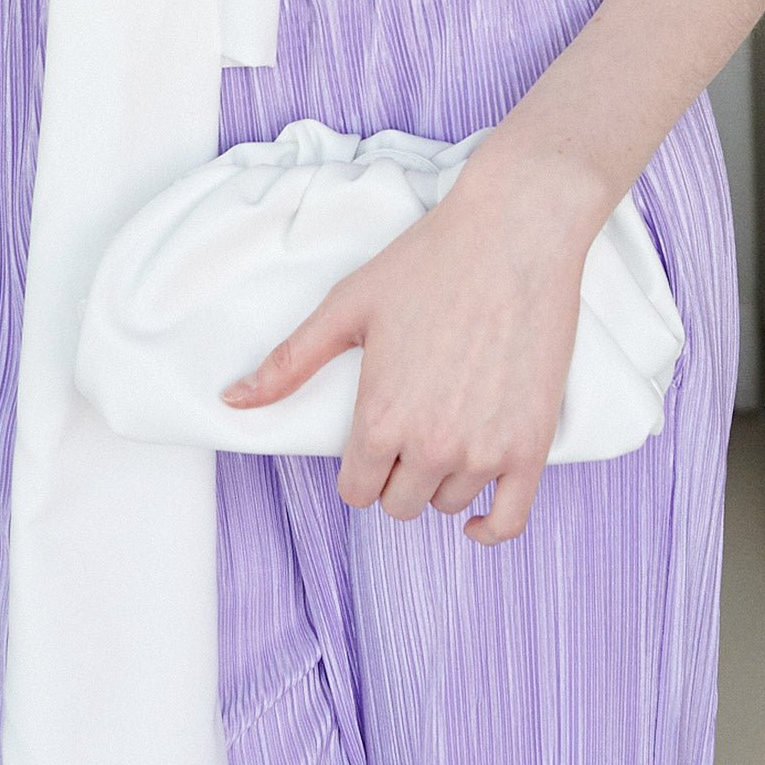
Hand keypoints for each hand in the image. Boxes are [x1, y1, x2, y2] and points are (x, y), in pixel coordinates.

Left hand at [219, 136, 603, 546]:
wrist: (514, 235)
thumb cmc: (429, 263)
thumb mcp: (348, 307)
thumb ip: (291, 362)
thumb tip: (233, 400)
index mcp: (380, 418)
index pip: (357, 491)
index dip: (358, 469)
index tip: (368, 441)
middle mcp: (432, 446)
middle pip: (400, 503)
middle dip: (395, 475)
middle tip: (406, 429)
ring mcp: (486, 450)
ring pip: (449, 504)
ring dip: (441, 481)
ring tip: (445, 429)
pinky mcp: (532, 445)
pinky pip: (509, 520)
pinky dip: (490, 528)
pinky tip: (476, 519)